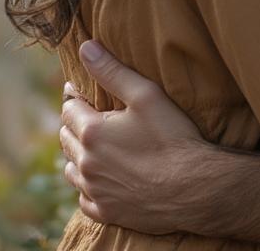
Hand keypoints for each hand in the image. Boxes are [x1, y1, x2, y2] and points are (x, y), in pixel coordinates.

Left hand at [58, 40, 205, 232]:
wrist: (194, 187)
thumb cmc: (172, 137)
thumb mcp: (146, 94)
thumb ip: (112, 71)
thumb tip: (85, 48)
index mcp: (92, 133)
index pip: (69, 110)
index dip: (75, 97)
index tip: (82, 91)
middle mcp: (86, 164)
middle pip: (65, 138)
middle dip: (74, 124)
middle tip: (91, 115)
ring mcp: (95, 191)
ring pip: (70, 170)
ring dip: (77, 155)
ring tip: (95, 145)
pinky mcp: (106, 212)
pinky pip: (83, 198)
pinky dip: (87, 185)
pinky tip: (102, 177)